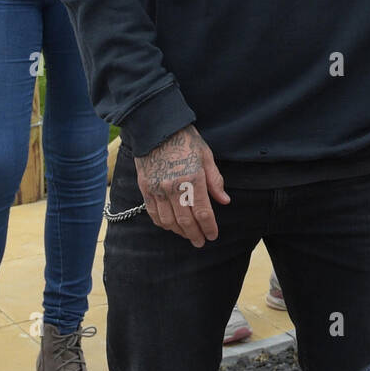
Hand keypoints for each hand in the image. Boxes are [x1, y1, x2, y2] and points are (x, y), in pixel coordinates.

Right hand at [135, 125, 229, 246]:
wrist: (156, 128)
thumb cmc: (185, 140)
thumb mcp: (206, 156)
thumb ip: (215, 181)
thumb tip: (224, 201)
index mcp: (192, 179)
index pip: (203, 212)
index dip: (209, 227)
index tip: (213, 236)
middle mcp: (173, 188)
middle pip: (185, 221)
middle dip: (195, 234)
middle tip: (201, 242)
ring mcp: (157, 189)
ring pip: (168, 221)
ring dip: (179, 232)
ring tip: (188, 235)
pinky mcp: (145, 188)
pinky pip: (153, 213)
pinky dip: (162, 224)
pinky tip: (171, 226)